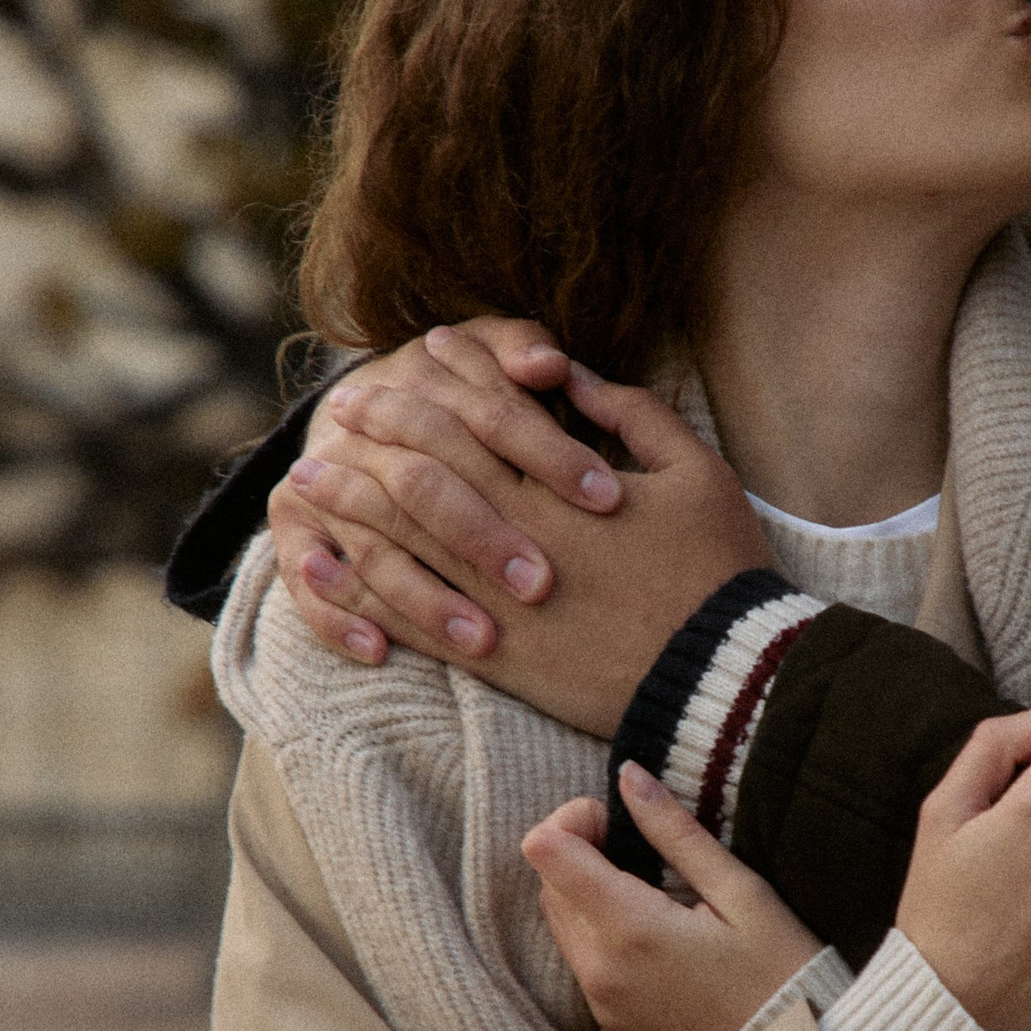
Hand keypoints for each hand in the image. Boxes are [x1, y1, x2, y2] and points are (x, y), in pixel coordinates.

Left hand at [275, 317, 764, 739]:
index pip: (489, 416)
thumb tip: (568, 372)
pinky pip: (409, 617)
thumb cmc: (718, 570)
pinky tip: (323, 563)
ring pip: (403, 539)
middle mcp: (520, 540)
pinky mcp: (494, 656)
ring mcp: (499, 602)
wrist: (721, 680)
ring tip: (310, 474)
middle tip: (345, 406)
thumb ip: (632, 414)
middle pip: (430, 469)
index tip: (422, 349)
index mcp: (565, 490)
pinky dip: (359, 588)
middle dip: (382, 430)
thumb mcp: (696, 472)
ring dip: (351, 500)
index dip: (452, 377)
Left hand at [522, 766, 819, 1030]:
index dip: (574, 820)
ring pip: (565, 930)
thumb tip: (629, 777)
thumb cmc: (783, 975)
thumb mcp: (741, 893)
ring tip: (660, 904)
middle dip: (583, 857)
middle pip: (549, 887)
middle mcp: (601, 972)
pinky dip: (609, 948)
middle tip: (646, 858)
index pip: (545, 850)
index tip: (618, 823)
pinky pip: (589, 974)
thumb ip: (675, 833)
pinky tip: (666, 952)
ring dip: (593, 902)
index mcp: (629, 927)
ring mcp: (603, 1009)